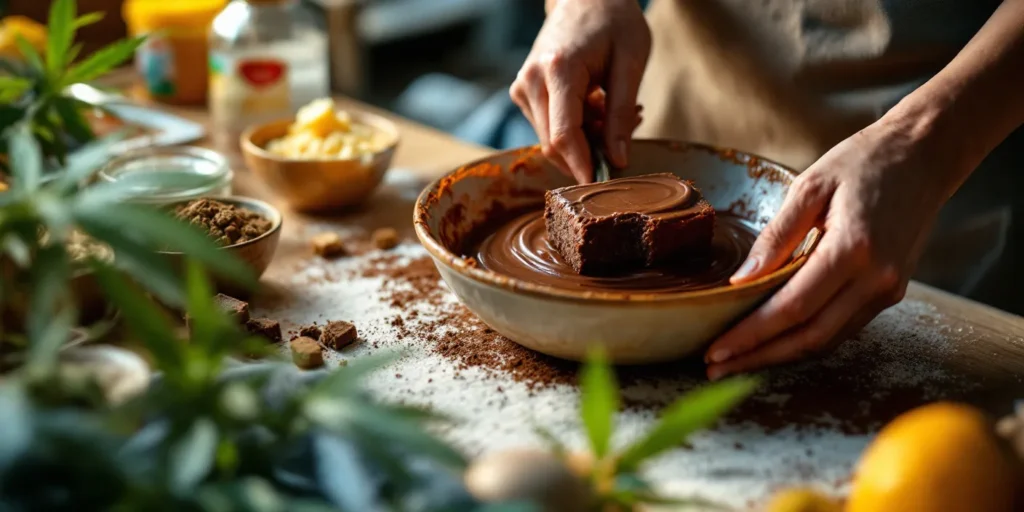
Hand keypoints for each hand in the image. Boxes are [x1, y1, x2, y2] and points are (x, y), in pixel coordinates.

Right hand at [511, 0, 650, 182]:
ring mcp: (522, 87)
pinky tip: (596, 106)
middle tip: (625, 132)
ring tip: (614, 111)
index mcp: (558, 70)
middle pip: (553, 144)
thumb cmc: (613, 22)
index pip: (564, 135)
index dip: (582, 166)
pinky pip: (548, 127)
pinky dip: (575, 129)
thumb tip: (617, 160)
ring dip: (585, 140)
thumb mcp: (631, 63)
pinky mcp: (522, 92)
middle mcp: (531, 81)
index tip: (601, 185)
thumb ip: (621, 114)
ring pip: (550, 139)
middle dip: (589, 152)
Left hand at [704, 117, 961, 379]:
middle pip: (809, 337)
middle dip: (758, 357)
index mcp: (854, 249)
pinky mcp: (890, 293)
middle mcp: (876, 279)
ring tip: (736, 361)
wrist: (924, 155)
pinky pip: (842, 327)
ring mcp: (888, 291)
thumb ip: (775, 237)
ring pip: (827, 340)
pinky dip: (805, 338)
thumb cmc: (863, 162)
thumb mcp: (810, 187)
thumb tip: (739, 281)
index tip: (715, 351)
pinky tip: (774, 340)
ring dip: (780, 354)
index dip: (751, 336)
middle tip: (715, 368)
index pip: (792, 308)